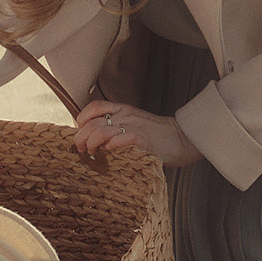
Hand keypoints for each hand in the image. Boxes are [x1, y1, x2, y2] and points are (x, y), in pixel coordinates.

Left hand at [72, 99, 199, 166]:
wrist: (181, 138)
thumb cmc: (157, 136)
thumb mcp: (134, 122)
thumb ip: (118, 125)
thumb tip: (95, 137)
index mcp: (123, 109)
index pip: (95, 107)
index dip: (82, 119)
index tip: (81, 131)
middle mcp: (125, 115)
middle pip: (92, 123)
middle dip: (81, 138)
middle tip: (81, 149)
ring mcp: (133, 126)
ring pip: (100, 132)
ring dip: (91, 144)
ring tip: (92, 153)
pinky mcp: (141, 139)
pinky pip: (119, 140)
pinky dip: (110, 147)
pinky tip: (109, 152)